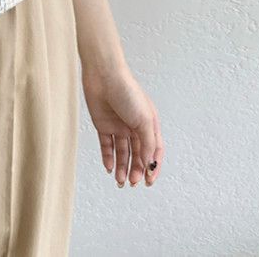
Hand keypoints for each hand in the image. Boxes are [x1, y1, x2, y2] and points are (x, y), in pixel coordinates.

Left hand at [81, 61, 163, 187]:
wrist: (103, 75)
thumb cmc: (127, 92)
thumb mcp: (144, 119)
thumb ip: (148, 143)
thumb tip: (148, 164)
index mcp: (149, 124)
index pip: (155, 151)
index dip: (153, 167)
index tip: (148, 181)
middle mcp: (135, 126)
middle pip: (137, 154)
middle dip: (136, 170)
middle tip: (132, 183)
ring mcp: (118, 126)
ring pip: (122, 152)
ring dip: (122, 167)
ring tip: (120, 181)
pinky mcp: (103, 124)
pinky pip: (107, 145)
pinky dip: (108, 157)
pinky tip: (109, 168)